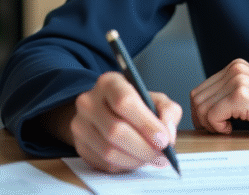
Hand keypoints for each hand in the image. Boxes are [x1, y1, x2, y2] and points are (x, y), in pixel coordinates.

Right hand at [45, 71, 181, 172]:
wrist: (107, 113)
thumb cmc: (135, 106)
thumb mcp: (155, 99)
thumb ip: (168, 111)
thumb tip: (167, 133)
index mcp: (109, 83)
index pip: (124, 102)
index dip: (146, 124)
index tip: (163, 140)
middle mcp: (89, 101)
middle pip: (116, 130)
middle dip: (144, 148)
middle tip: (162, 156)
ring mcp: (80, 124)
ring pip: (109, 151)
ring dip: (135, 159)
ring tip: (151, 158)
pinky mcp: (80, 146)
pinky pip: (104, 163)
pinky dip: (125, 165)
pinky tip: (135, 159)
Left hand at [190, 58, 248, 136]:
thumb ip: (230, 92)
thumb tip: (205, 108)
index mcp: (235, 67)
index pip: (202, 89)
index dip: (202, 111)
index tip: (212, 124)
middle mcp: (234, 70)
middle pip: (197, 97)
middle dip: (202, 119)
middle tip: (218, 129)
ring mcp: (237, 81)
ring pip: (201, 107)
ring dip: (210, 124)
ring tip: (227, 129)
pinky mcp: (241, 96)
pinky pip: (212, 115)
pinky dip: (217, 127)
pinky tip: (232, 129)